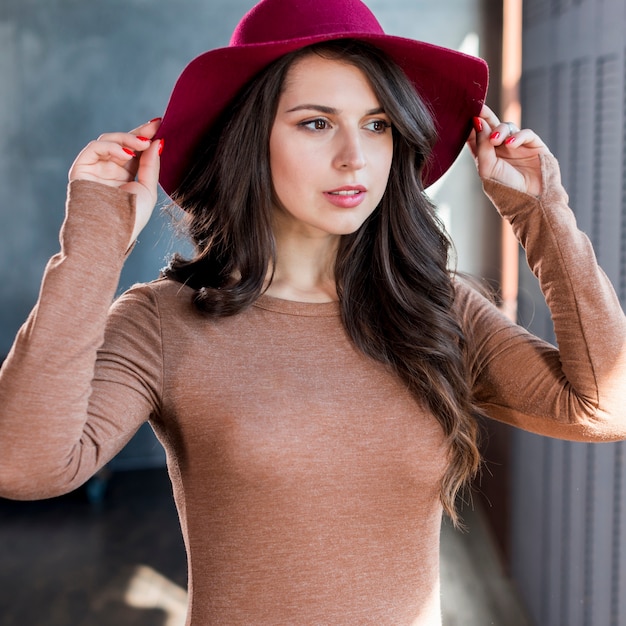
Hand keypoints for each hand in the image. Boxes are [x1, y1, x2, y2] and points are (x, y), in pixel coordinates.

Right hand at [68, 118, 162, 244]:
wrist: (111, 234)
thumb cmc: (130, 218)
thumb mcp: (148, 189)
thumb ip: (151, 165)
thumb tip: (158, 142)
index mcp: (125, 174)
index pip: (135, 150)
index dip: (146, 136)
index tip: (161, 124)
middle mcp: (109, 169)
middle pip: (122, 142)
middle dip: (139, 132)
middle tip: (154, 126)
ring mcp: (95, 167)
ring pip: (108, 141)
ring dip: (127, 139)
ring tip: (143, 144)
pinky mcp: (81, 168)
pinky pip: (95, 148)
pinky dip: (112, 147)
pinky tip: (127, 154)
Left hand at [466, 105, 550, 196]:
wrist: (530, 202)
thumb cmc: (505, 189)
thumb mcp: (487, 168)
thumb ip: (481, 145)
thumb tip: (477, 121)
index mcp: (486, 156)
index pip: (477, 136)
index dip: (472, 125)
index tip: (466, 113)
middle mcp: (501, 149)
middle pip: (492, 126)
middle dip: (486, 116)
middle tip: (479, 108)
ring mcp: (518, 146)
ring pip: (508, 127)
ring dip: (501, 130)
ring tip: (496, 140)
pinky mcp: (534, 146)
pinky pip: (526, 134)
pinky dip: (518, 136)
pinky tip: (510, 144)